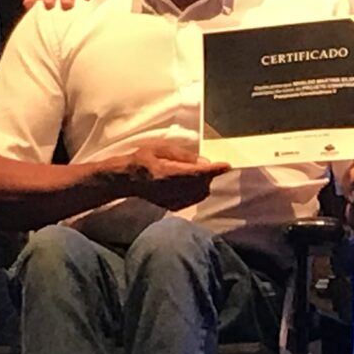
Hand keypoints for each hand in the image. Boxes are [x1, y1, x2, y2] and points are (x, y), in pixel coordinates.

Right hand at [104, 138, 229, 211]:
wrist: (127, 179)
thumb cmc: (143, 159)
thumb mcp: (161, 148)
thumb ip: (183, 156)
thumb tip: (204, 162)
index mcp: (167, 173)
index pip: (196, 173)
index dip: (213, 170)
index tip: (226, 165)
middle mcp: (170, 189)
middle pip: (201, 185)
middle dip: (209, 176)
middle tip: (212, 166)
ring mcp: (171, 200)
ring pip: (199, 195)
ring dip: (205, 184)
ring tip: (201, 174)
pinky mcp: (171, 206)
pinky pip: (192, 201)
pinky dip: (197, 193)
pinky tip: (193, 185)